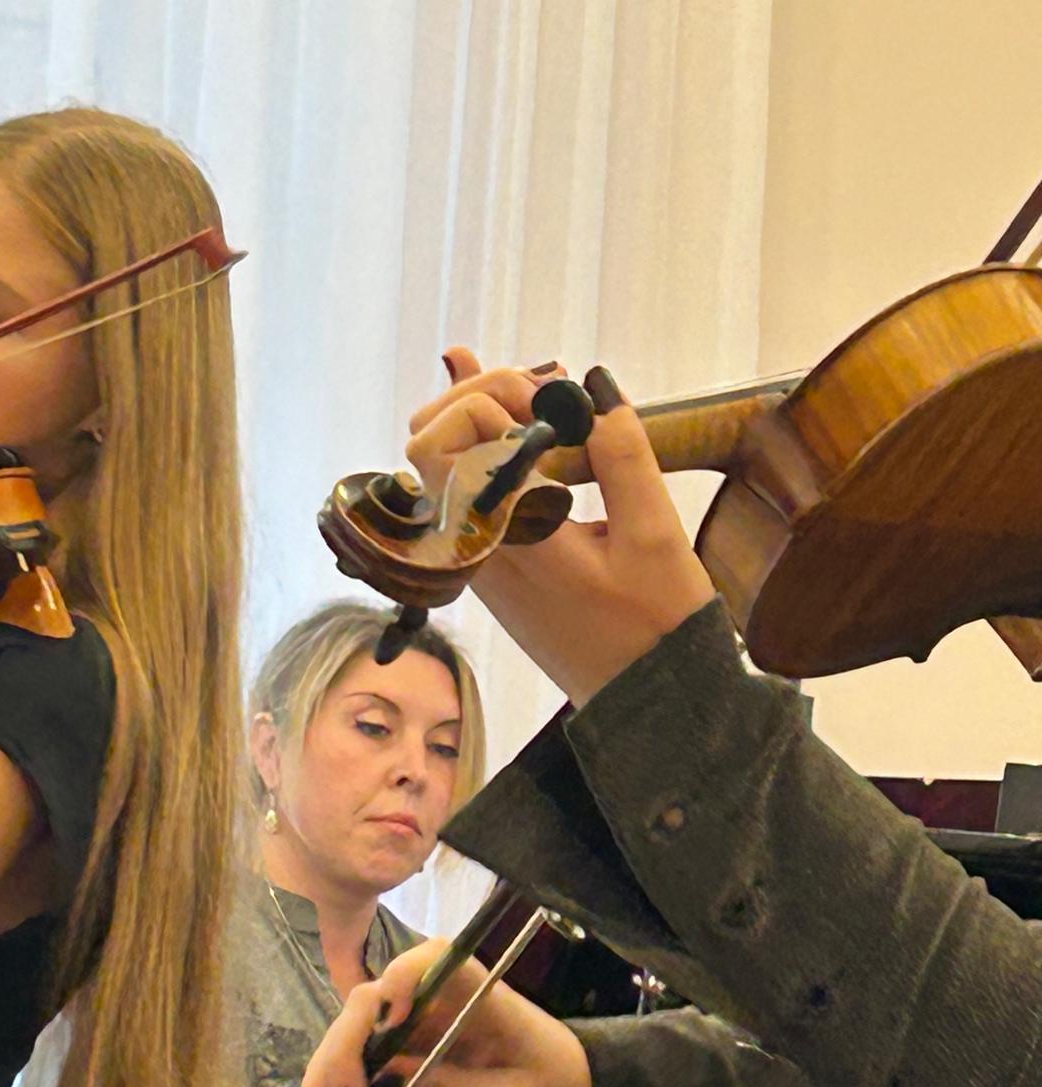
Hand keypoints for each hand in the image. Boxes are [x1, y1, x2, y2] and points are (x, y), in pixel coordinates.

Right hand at [295, 937, 593, 1086]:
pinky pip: (366, 1056)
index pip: (431, 960)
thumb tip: (386, 1080)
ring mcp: (420, 1021)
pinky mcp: (411, 1046)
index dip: (401, 980)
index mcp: (476, 992)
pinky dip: (341, 1084)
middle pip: (374, 1000)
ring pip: (359, 1029)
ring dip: (329, 1072)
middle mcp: (439, 997)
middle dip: (343, 1048)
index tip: (389, 1023)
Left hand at [408, 348, 715, 705]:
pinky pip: (468, 495)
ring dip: (484, 420)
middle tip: (544, 395)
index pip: (445, 441)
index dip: (488, 398)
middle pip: (427, 442)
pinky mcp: (493, 569)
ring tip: (543, 402)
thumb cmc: (658, 626)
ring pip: (443, 467)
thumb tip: (592, 383)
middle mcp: (478, 547)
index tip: (551, 401)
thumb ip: (621, 453)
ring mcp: (478, 559)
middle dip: (477, 396)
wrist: (647, 703)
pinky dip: (491, 451)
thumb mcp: (654, 533)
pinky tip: (526, 422)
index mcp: (509, 534)